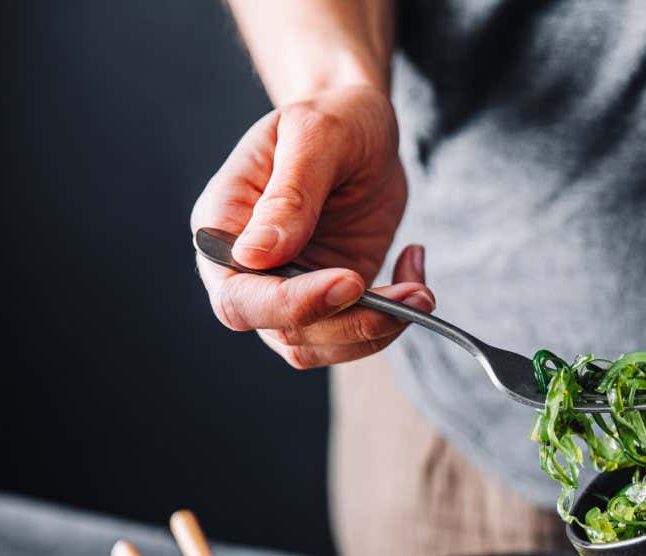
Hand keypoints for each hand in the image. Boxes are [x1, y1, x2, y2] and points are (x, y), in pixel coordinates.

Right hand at [190, 84, 430, 367]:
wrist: (365, 129)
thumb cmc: (334, 118)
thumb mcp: (315, 136)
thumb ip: (289, 194)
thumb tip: (256, 256)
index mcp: (223, 227)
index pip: (238, 295)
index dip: (289, 303)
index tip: (349, 282)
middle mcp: (248, 270)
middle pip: (281, 331)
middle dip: (348, 323)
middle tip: (411, 296)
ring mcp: (290, 290)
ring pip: (319, 346)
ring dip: (377, 330)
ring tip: (422, 293)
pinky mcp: (332, 301)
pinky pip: (353, 337)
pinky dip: (392, 321)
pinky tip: (415, 275)